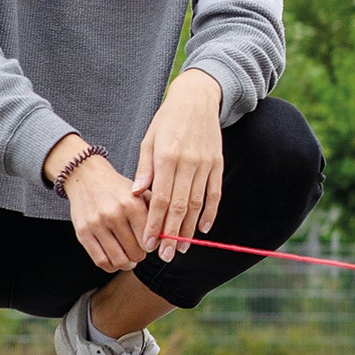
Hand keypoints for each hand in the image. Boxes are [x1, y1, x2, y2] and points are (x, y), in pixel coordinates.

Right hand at [51, 143, 148, 274]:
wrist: (86, 177)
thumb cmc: (118, 188)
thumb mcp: (140, 193)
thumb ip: (156, 212)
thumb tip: (168, 237)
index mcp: (132, 204)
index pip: (150, 239)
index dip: (154, 246)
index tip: (153, 245)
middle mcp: (114, 215)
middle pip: (136, 252)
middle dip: (141, 255)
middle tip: (140, 251)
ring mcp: (97, 225)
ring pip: (119, 260)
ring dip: (127, 263)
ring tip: (129, 258)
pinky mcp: (82, 233)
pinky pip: (100, 261)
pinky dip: (111, 266)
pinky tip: (116, 259)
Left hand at [135, 69, 223, 261]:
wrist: (197, 98)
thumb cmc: (167, 120)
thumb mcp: (149, 140)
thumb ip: (144, 169)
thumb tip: (137, 195)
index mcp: (166, 158)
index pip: (160, 199)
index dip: (155, 224)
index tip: (149, 243)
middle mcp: (187, 163)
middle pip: (179, 206)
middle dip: (171, 233)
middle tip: (165, 256)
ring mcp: (204, 164)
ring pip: (197, 203)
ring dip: (189, 228)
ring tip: (181, 248)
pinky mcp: (217, 163)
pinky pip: (214, 193)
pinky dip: (210, 212)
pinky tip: (203, 229)